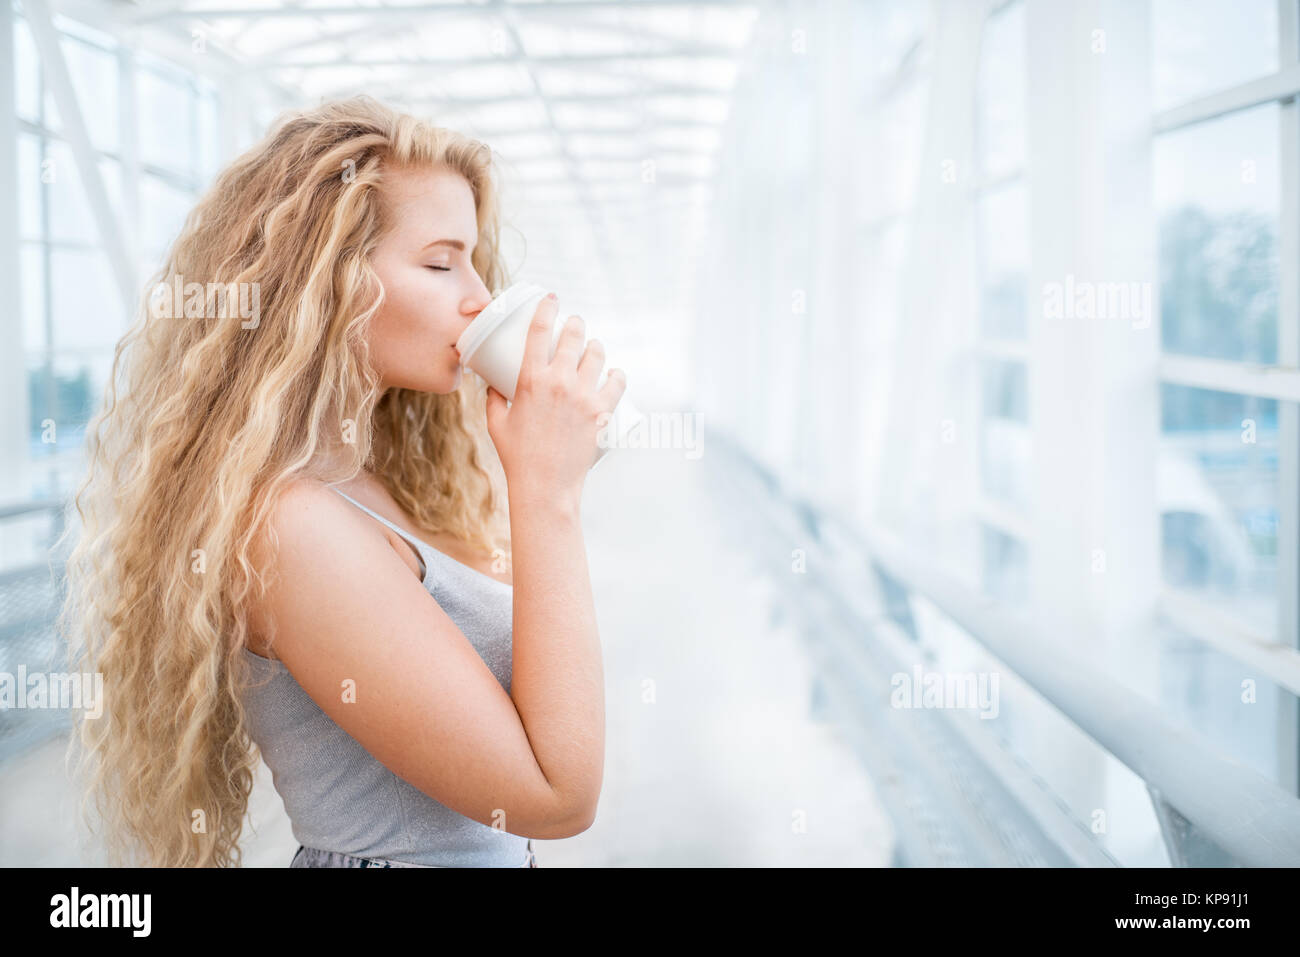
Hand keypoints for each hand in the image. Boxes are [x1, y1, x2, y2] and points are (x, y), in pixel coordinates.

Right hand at [484, 294, 626, 503]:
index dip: (547, 308)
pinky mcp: (602, 412)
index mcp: (531, 380)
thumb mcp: (496, 423)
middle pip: (573, 336)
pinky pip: (617, 382)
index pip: (540, 330)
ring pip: (597, 354)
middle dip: (575, 324)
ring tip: (593, 347)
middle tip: (574, 325)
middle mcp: (559, 382)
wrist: (545, 486)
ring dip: (595, 346)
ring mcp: (583, 396)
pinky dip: (617, 374)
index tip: (551, 299)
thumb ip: (493, 399)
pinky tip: (616, 372)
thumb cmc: (517, 457)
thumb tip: (491, 383)